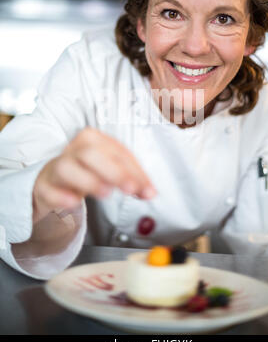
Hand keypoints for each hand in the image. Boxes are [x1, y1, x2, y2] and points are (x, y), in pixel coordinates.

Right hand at [32, 127, 156, 222]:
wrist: (53, 182)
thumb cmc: (87, 172)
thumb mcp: (111, 171)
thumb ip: (133, 180)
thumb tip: (150, 192)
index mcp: (93, 139)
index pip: (117, 151)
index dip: (135, 171)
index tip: (148, 190)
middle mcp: (73, 150)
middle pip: (92, 153)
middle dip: (115, 171)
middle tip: (131, 189)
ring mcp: (56, 167)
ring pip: (68, 168)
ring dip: (88, 180)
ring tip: (106, 193)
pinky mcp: (44, 187)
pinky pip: (49, 189)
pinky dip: (61, 196)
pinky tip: (74, 201)